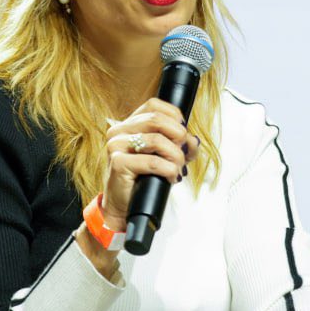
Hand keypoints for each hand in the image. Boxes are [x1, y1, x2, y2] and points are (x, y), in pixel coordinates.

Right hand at [99, 98, 199, 231]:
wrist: (125, 206)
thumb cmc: (144, 179)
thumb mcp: (166, 157)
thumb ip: (181, 145)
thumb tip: (193, 140)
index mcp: (128, 125)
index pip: (154, 105)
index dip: (174, 116)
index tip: (182, 135)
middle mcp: (118, 131)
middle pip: (156, 119)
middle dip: (178, 136)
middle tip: (183, 153)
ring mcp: (116, 146)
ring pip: (157, 140)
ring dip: (175, 157)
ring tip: (177, 169)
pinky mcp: (118, 163)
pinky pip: (153, 162)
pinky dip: (168, 170)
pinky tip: (170, 178)